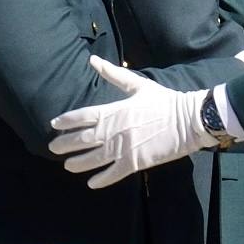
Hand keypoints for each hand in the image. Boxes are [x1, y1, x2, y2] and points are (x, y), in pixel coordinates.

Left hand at [49, 55, 215, 187]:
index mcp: (115, 110)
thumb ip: (114, 74)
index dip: (66, 121)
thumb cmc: (165, 100)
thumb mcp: (138, 85)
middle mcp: (115, 130)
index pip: (83, 116)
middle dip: (66, 144)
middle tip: (54, 148)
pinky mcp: (136, 162)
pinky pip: (113, 173)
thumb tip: (93, 60)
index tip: (54, 124)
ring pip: (94, 159)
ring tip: (68, 166)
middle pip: (83, 139)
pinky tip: (91, 183)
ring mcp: (124, 148)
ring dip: (78, 163)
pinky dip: (101, 179)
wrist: (189, 119)